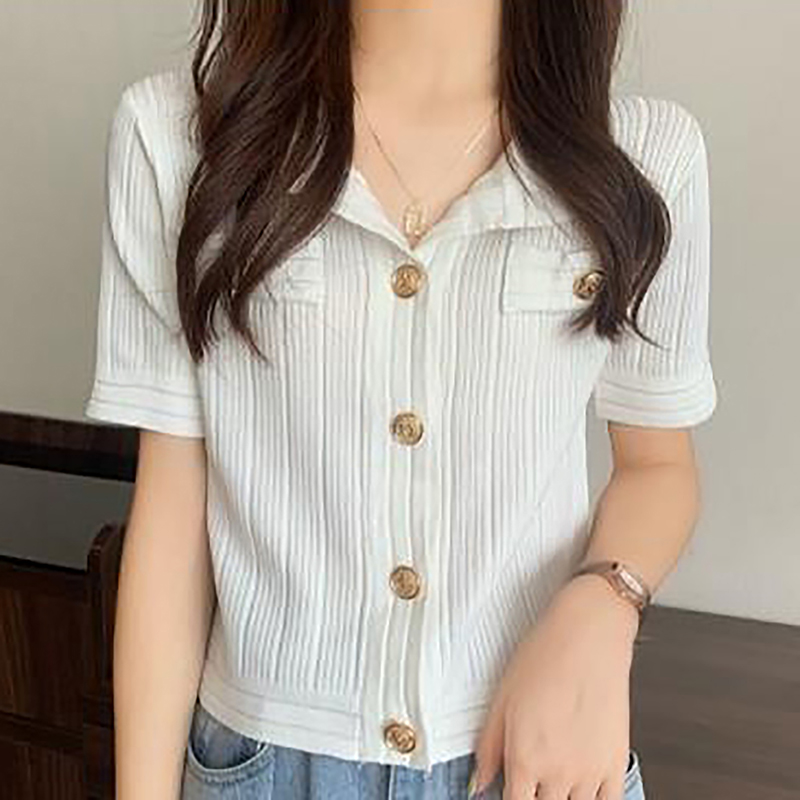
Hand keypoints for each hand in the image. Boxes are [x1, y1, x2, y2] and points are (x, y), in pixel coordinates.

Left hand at [469, 575, 639, 798]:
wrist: (588, 634)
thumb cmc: (545, 655)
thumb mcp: (502, 697)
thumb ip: (488, 747)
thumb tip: (479, 783)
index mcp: (523, 757)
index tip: (510, 791)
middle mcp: (556, 772)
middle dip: (535, 796)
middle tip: (534, 778)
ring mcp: (589, 772)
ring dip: (562, 797)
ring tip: (556, 777)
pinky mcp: (616, 764)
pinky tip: (583, 790)